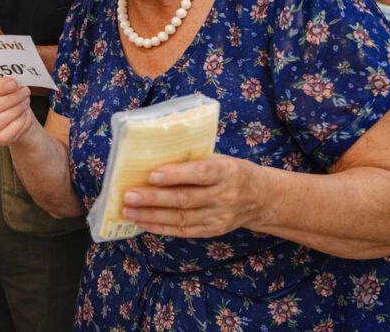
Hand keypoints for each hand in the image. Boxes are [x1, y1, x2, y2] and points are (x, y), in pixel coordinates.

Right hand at [0, 77, 37, 146]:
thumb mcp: (1, 84)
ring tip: (25, 101)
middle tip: (24, 92)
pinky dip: (16, 124)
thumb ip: (2, 81)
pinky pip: (3, 136)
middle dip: (9, 99)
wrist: (13, 114)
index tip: (13, 84)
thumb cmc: (4, 95)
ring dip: (14, 111)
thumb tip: (12, 82)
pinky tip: (23, 114)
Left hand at [120, 155, 266, 238]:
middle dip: (154, 199)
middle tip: (129, 196)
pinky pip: (183, 231)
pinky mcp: (213, 231)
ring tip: (128, 210)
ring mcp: (219, 217)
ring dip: (151, 215)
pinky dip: (160, 227)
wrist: (261, 198)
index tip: (152, 175)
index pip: (200, 173)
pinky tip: (142, 222)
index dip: (176, 175)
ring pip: (181, 218)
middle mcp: (225, 196)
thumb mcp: (220, 159)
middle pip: (186, 199)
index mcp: (227, 171)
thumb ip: (193, 160)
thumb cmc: (231, 171)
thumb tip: (152, 158)